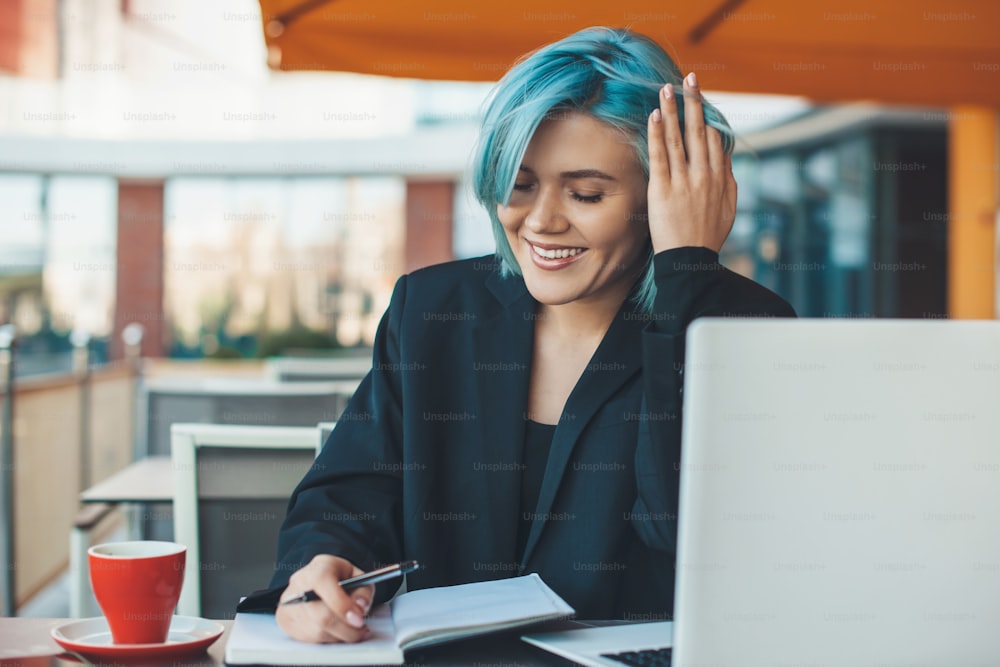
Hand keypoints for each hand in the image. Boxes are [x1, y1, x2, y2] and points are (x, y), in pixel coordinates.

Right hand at [275, 554, 374, 643]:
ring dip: (340, 635)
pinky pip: (310, 639)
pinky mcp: (285, 622)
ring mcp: (288, 605)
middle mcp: (298, 586)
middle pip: (321, 616)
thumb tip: (360, 606)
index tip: (359, 619)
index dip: (342, 604)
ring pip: (318, 632)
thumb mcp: (357, 576)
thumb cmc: (338, 578)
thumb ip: (363, 590)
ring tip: (352, 629)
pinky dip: (328, 639)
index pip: (323, 584)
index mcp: (317, 569)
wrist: (317, 580)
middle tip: (362, 629)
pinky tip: (336, 631)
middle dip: (347, 628)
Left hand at [646, 72, 736, 253]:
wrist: (689, 262)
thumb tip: (725, 159)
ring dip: (673, 110)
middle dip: (694, 102)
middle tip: (689, 79)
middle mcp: (704, 176)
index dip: (707, 118)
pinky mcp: (662, 190)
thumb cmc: (707, 238)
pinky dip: (657, 134)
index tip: (700, 98)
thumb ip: (728, 182)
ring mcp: (683, 182)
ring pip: (678, 139)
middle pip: (699, 132)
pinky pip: (660, 156)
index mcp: (720, 179)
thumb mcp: (728, 210)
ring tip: (667, 88)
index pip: (715, 140)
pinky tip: (654, 116)